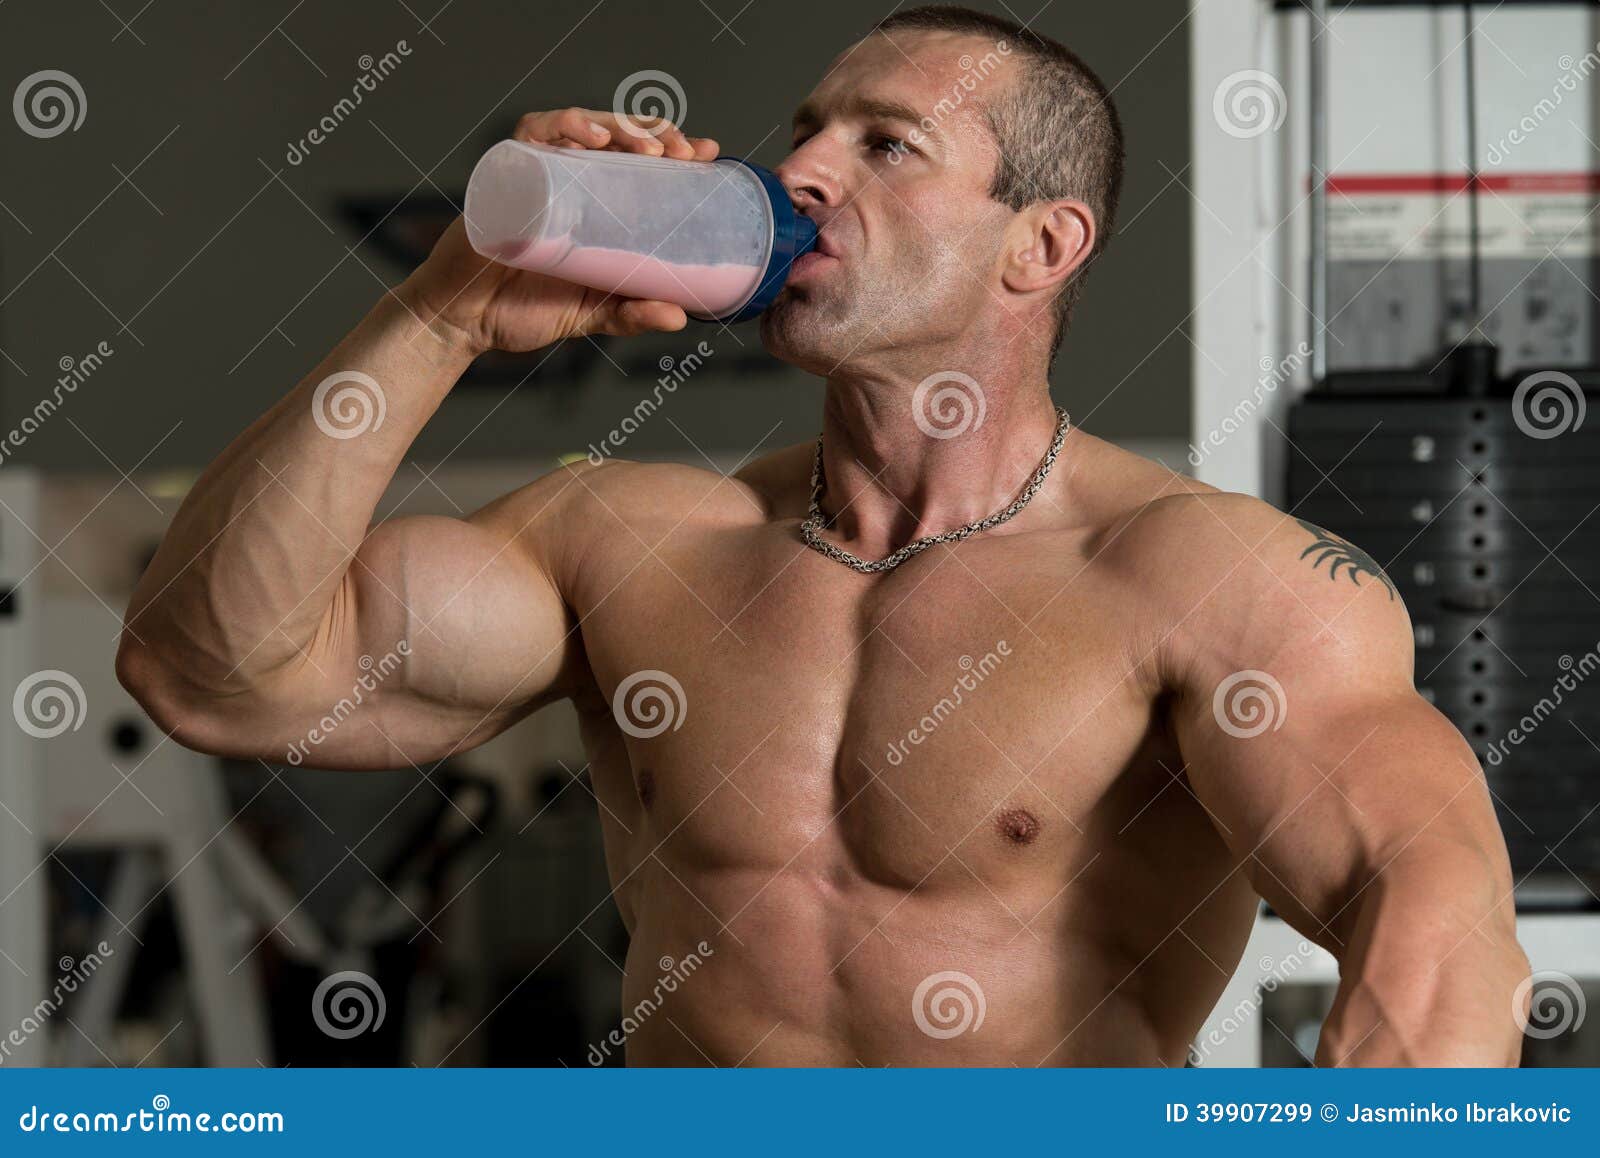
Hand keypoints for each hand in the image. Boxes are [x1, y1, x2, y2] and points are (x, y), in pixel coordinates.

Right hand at [400, 108, 720, 355]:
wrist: (463, 321)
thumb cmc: (521, 310)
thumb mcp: (591, 314)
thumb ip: (630, 313)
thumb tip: (679, 318)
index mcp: (594, 204)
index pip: (640, 163)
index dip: (675, 149)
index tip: (707, 153)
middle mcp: (569, 179)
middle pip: (618, 136)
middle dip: (657, 133)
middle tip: (686, 151)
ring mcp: (537, 171)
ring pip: (585, 124)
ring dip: (622, 126)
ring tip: (651, 147)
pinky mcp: (507, 169)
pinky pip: (536, 131)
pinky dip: (566, 125)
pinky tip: (595, 138)